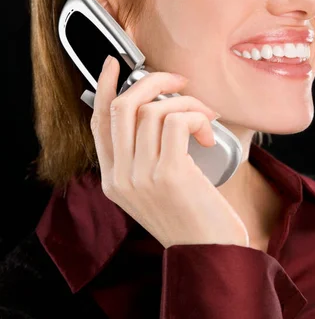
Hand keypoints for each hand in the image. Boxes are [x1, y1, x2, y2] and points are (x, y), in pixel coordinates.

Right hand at [90, 56, 249, 248]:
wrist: (211, 254)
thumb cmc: (192, 217)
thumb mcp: (155, 188)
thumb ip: (144, 156)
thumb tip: (157, 108)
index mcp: (113, 179)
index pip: (99, 123)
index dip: (106, 88)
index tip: (115, 64)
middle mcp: (121, 177)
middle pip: (123, 107)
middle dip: (154, 82)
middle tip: (180, 82)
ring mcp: (142, 176)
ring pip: (154, 110)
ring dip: (187, 103)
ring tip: (205, 118)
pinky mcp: (169, 174)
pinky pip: (176, 121)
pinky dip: (195, 115)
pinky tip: (206, 131)